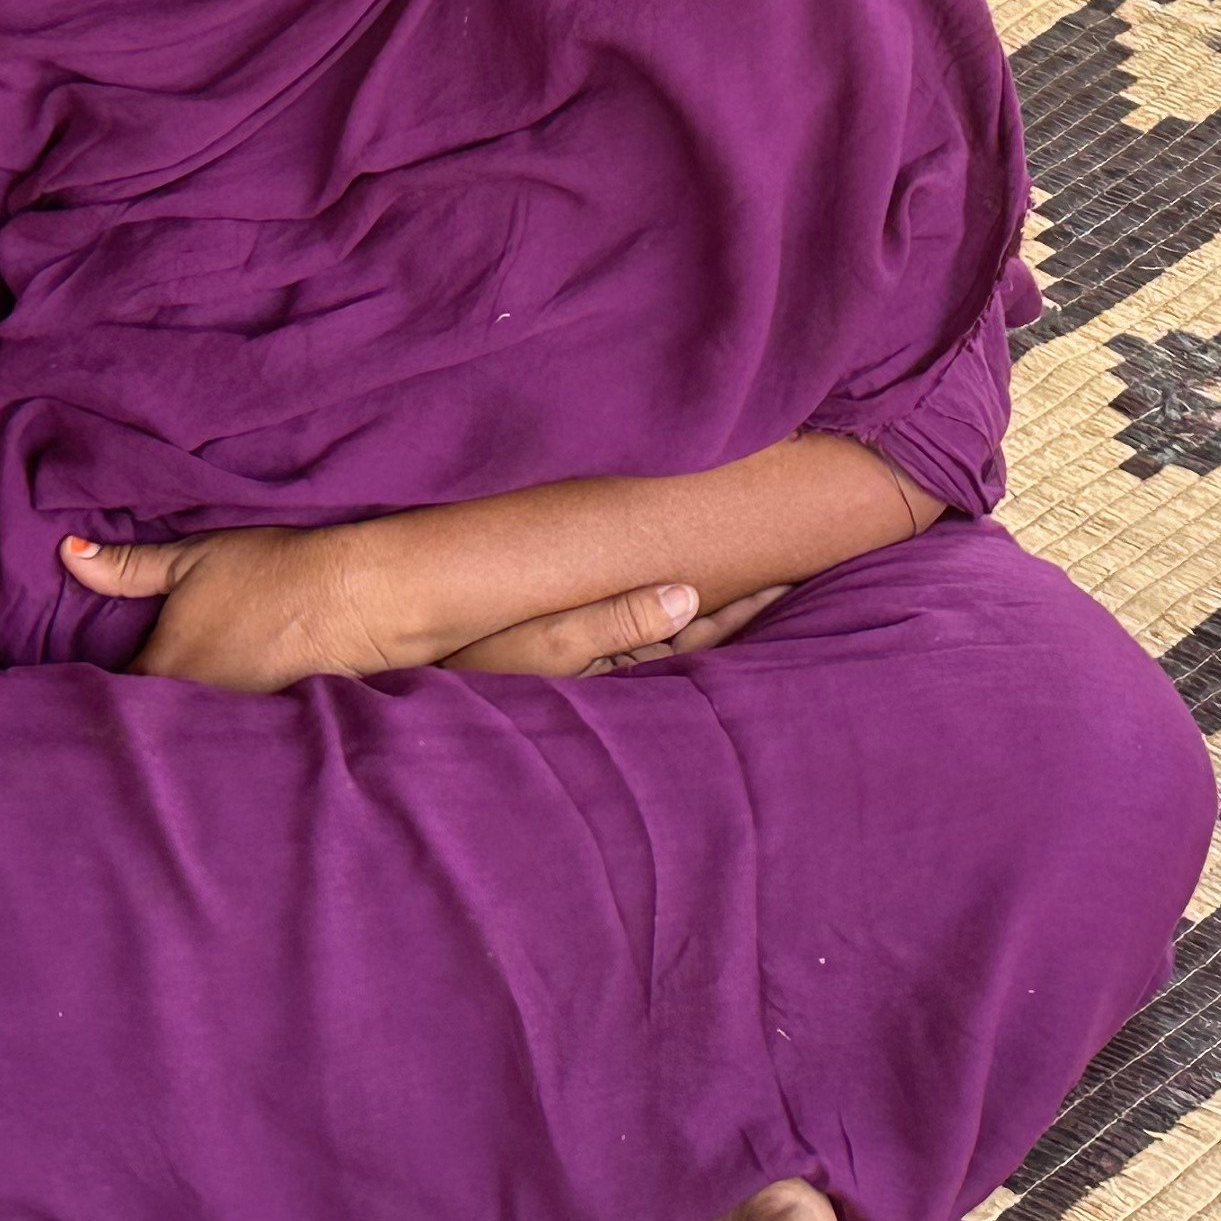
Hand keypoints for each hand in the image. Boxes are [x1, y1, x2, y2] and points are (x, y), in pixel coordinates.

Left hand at [61, 524, 419, 691]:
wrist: (353, 596)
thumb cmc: (269, 570)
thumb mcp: (191, 558)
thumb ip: (126, 567)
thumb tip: (66, 555)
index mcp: (163, 666)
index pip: (108, 692)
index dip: (96, 686)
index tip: (88, 679)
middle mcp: (190, 704)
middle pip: (147, 717)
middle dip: (133, 711)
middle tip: (123, 698)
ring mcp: (231, 719)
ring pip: (186, 725)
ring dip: (176, 719)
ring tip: (177, 701)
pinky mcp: (268, 723)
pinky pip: (226, 729)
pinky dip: (218, 721)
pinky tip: (225, 705)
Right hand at [443, 583, 790, 676]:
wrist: (419, 648)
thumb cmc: (481, 656)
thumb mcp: (551, 641)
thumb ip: (617, 619)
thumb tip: (687, 595)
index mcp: (625, 667)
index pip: (705, 636)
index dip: (748, 605)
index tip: (792, 570)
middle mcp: (622, 661)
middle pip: (700, 628)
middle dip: (746, 597)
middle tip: (801, 554)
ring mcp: (602, 648)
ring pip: (677, 620)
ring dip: (718, 593)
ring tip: (765, 554)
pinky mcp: (580, 632)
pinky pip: (644, 610)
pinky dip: (677, 591)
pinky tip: (697, 564)